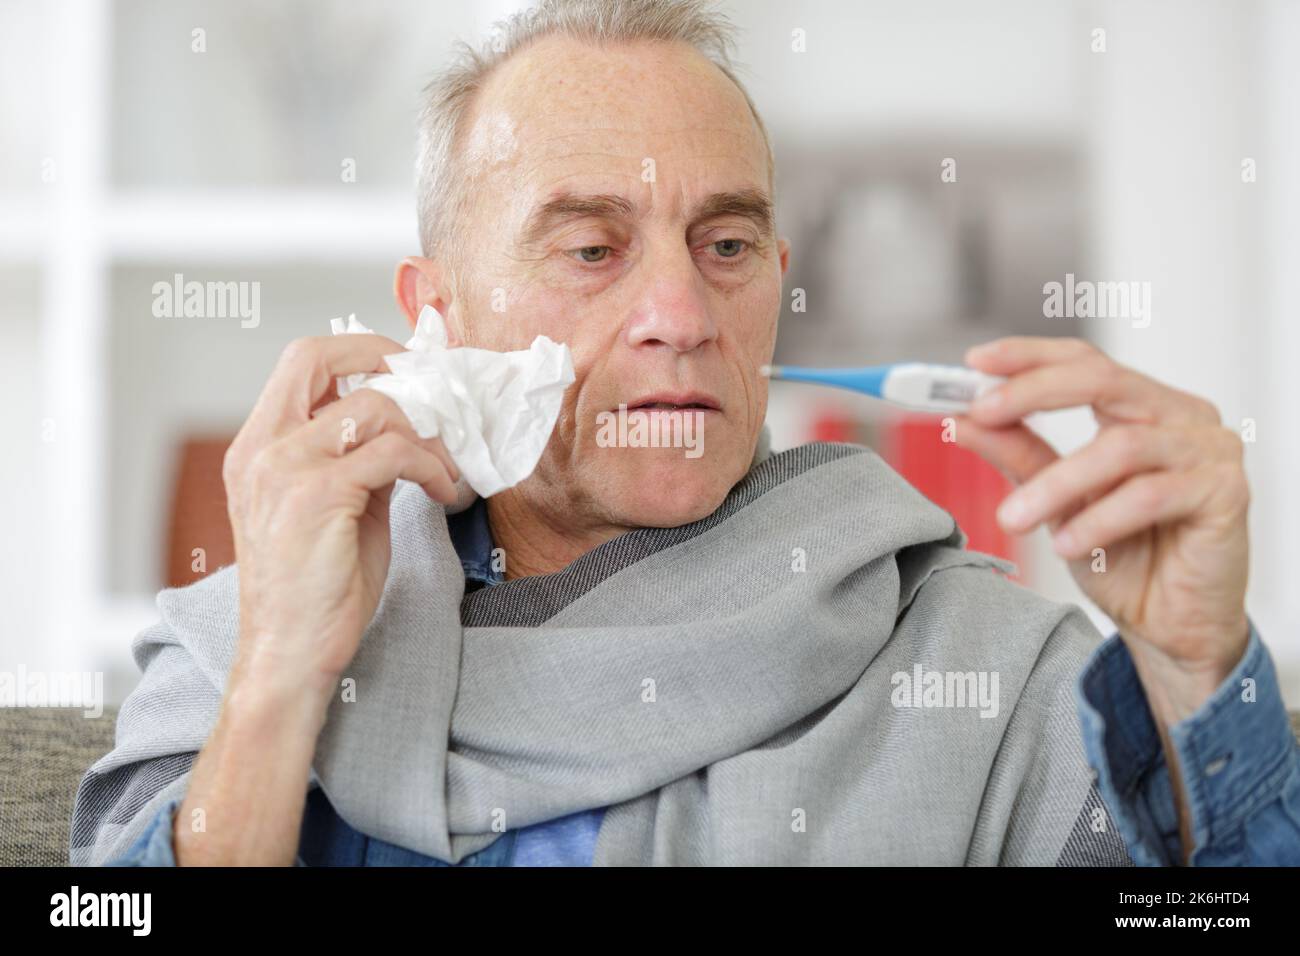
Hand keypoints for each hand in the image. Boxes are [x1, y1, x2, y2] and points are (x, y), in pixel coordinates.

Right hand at [222, 334, 460, 695]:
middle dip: (384, 356)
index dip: (359, 351)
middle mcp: (261, 448)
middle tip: (431, 386)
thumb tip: (410, 429)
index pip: (300, 362)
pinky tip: (443, 491)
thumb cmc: (315, 589)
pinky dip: (431, 466)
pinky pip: (393, 452)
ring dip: (426, 432)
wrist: (290, 654)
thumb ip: (358, 461)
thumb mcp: (335, 508)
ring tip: (447, 468)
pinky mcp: (318, 495)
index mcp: (257, 447)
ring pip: (371, 406)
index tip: (406, 369)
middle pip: (316, 356)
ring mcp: (284, 469)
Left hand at [952, 336, 1250, 722]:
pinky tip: (1069, 543)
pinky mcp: (1226, 491)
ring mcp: (1210, 449)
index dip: (1028, 356)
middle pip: (1102, 379)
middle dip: (1032, 392)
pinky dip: (1100, 519)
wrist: (1171, 626)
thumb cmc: (1125, 559)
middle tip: (981, 414)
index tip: (973, 364)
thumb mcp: (1057, 501)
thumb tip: (965, 418)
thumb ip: (1019, 454)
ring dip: (1056, 482)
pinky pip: (1150, 495)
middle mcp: (1182, 416)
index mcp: (1143, 406)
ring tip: (1013, 519)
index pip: (1084, 361)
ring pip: (1119, 446)